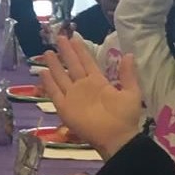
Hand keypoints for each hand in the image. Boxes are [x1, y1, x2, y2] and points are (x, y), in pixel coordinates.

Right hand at [36, 35, 145, 160]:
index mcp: (98, 82)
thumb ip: (128, 74)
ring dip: (54, 65)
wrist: (116, 137)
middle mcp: (83, 87)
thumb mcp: (132, 92)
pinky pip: (55, 93)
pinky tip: (43, 73)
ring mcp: (73, 97)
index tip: (74, 37)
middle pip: (72, 66)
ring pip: (61, 77)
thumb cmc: (125, 116)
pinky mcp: (65, 108)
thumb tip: (129, 54)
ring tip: (48, 52)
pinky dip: (48, 84)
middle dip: (66, 52)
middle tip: (59, 37)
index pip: (87, 62)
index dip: (81, 50)